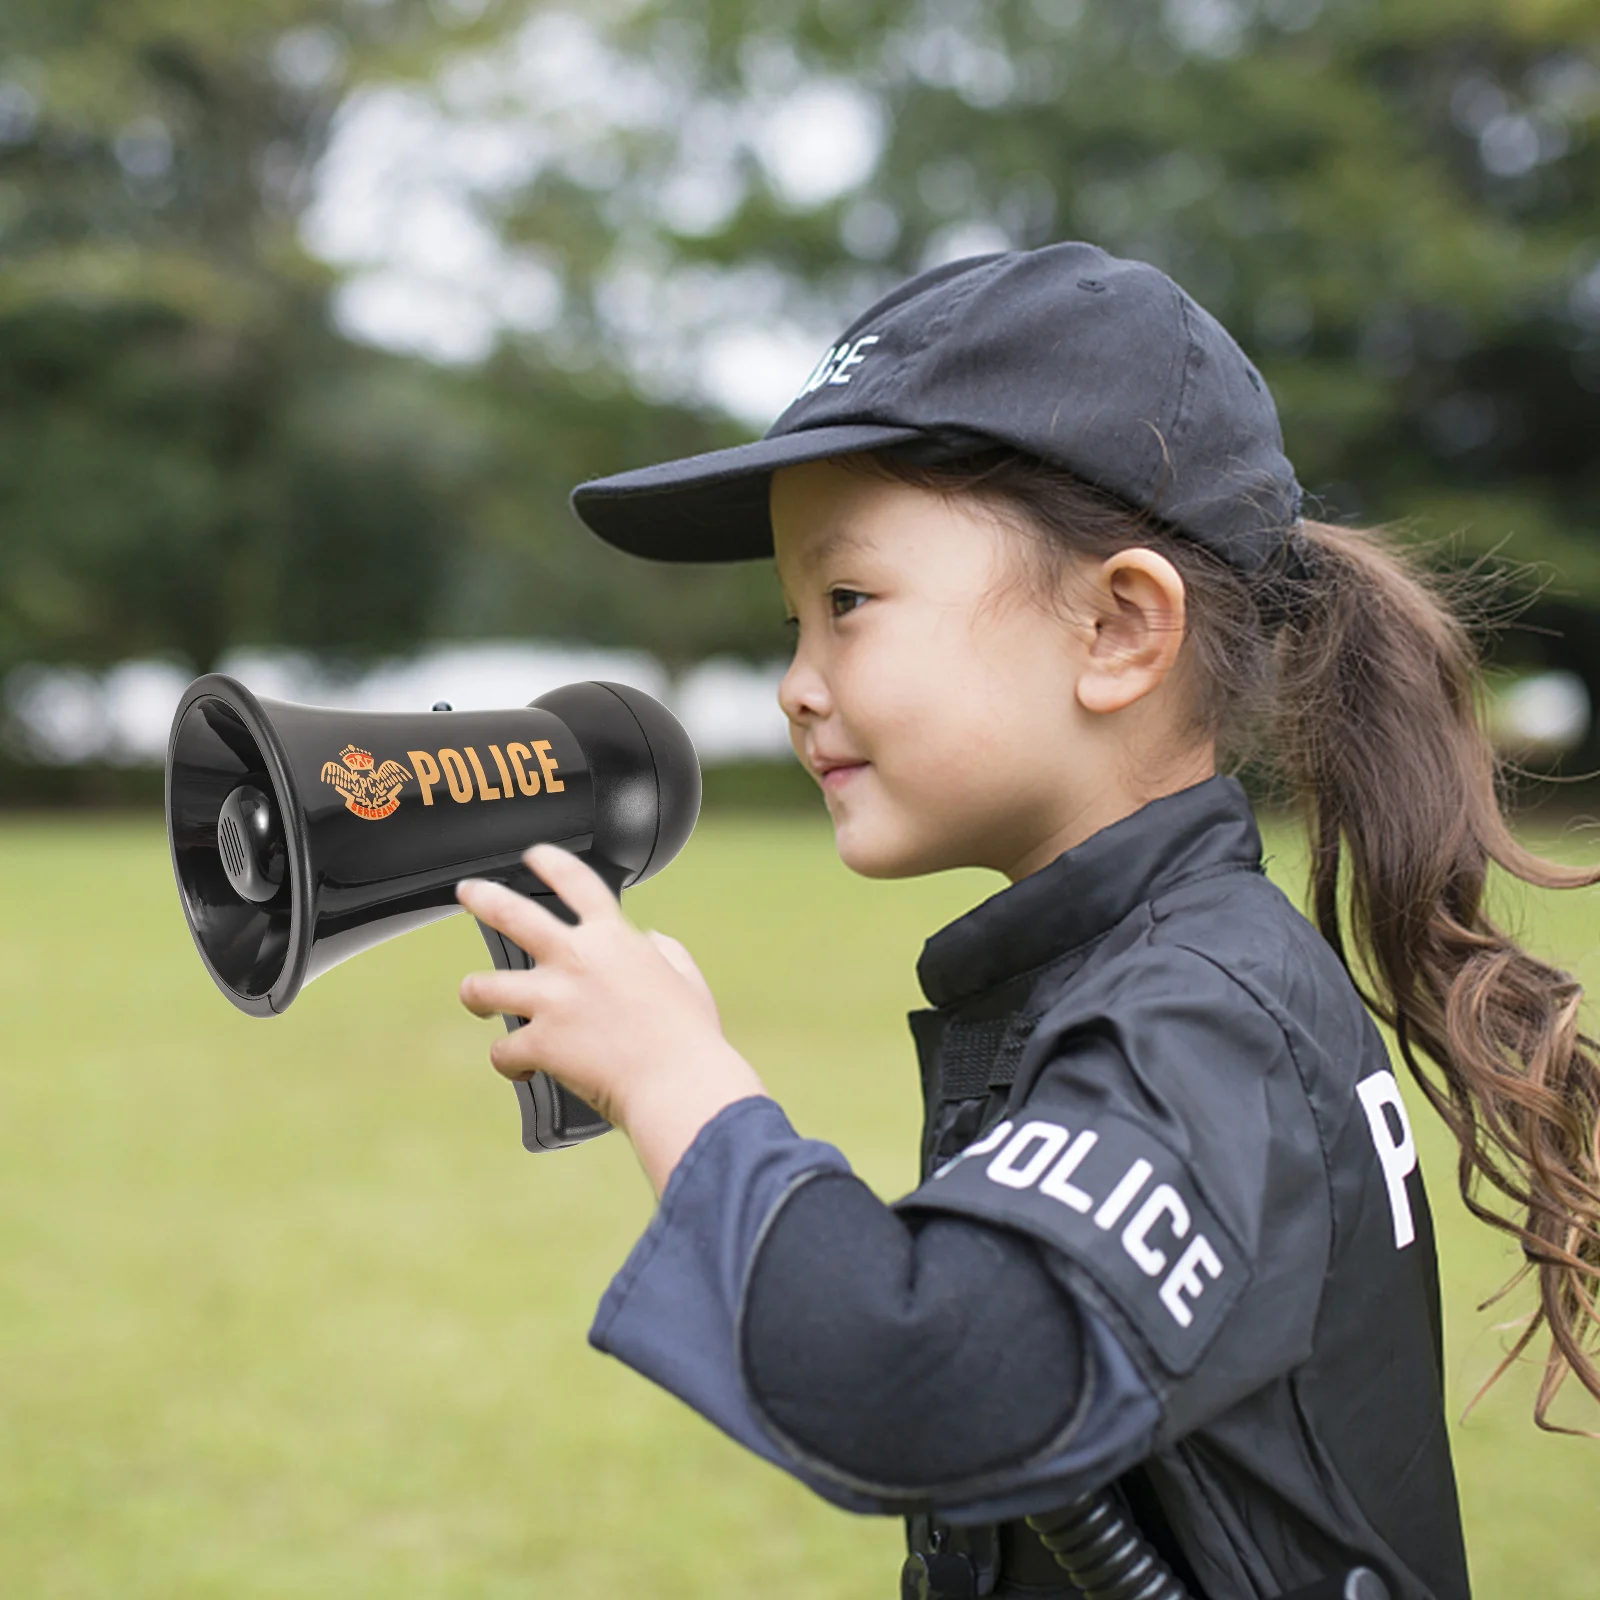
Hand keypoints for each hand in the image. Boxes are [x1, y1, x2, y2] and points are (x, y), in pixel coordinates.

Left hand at [456, 844, 767, 1193]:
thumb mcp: (686, 978)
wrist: (677, 1083)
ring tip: (475, 997)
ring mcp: (552, 1000)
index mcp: (613, 938)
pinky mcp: (539, 1042)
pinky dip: (510, 1061)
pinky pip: (502, 1050)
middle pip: (510, 914)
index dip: (550, 861)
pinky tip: (522, 1068)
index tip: (535, 855)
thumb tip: (651, 942)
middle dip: (482, 898)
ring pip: (482, 986)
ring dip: (474, 992)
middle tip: (468, 892)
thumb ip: (664, 952)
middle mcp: (575, 959)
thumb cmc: (689, 1038)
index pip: (576, 880)